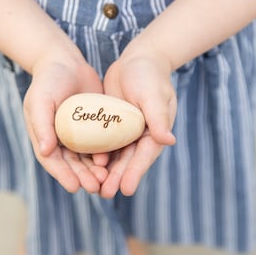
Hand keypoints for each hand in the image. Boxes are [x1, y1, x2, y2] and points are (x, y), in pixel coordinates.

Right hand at [23, 48, 107, 193]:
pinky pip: (98, 144)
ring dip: (94, 170)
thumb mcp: (40, 100)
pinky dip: (104, 154)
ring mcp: (77, 134)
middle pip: (71, 164)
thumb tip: (45, 151)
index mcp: (45, 136)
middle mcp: (60, 139)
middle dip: (82, 176)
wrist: (66, 62)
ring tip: (104, 179)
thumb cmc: (48, 80)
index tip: (74, 187)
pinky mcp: (93, 126)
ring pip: (86, 158)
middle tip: (95, 186)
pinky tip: (111, 161)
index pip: (52, 161)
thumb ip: (41, 125)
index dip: (62, 175)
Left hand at [100, 43, 176, 197]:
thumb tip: (169, 140)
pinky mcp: (113, 125)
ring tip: (95, 187)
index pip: (145, 156)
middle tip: (105, 193)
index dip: (135, 173)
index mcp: (155, 131)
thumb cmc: (149, 75)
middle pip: (129, 161)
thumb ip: (158, 117)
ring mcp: (127, 131)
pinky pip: (105, 142)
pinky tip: (87, 165)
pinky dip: (98, 154)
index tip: (126, 189)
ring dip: (107, 171)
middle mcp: (142, 135)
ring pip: (117, 156)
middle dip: (118, 177)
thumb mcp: (153, 94)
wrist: (137, 61)